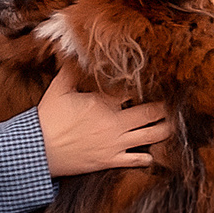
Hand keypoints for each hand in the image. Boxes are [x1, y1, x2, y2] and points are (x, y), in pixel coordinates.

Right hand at [37, 65, 173, 176]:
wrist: (39, 150)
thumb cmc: (47, 119)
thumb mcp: (58, 89)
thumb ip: (71, 71)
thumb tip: (76, 51)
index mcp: (104, 102)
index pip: (134, 91)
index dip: (148, 86)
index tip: (159, 82)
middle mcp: (115, 123)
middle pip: (150, 113)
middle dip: (164, 108)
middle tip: (174, 104)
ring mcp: (114, 144)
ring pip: (150, 136)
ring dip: (164, 130)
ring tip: (173, 125)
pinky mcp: (109, 161)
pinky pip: (134, 161)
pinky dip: (146, 158)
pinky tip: (152, 156)